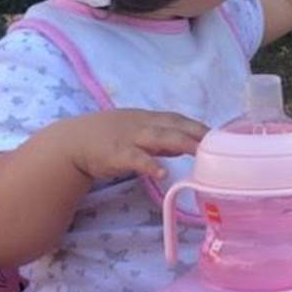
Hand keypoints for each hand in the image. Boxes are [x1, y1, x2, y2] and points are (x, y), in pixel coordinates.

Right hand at [51, 109, 206, 181]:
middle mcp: (142, 124)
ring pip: (159, 138)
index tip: (221, 136)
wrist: (71, 142)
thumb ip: (162, 139)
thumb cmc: (106, 138)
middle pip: (174, 126)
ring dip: (181, 143)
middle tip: (219, 143)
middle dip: (197, 133)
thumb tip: (187, 145)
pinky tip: (162, 172)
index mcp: (148, 119)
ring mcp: (129, 138)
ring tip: (200, 152)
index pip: (179, 120)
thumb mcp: (137, 132)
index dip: (199, 127)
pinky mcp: (116, 154)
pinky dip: (149, 164)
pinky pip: (136, 159)